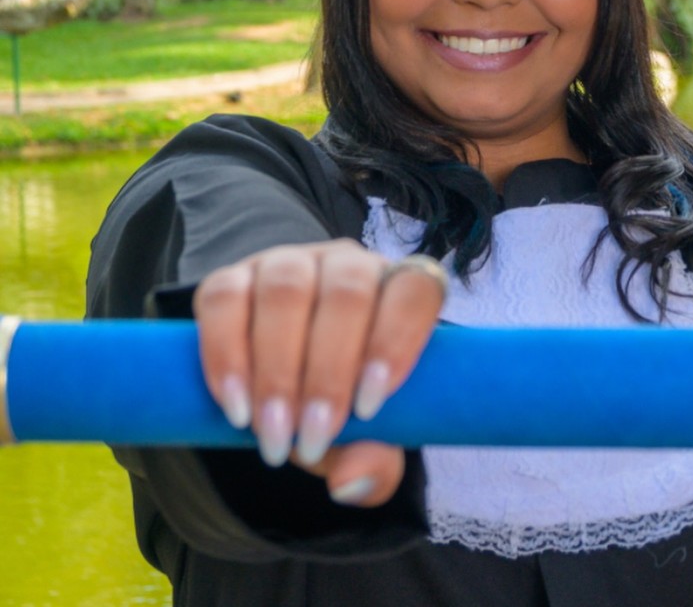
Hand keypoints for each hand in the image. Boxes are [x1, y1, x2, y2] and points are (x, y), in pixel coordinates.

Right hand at [192, 239, 446, 506]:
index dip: (398, 338)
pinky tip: (235, 407)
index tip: (372, 405)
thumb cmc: (340, 402)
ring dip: (277, 369)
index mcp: (396, 289)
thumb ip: (375, 461)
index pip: (415, 288)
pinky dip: (226, 355)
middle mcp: (348, 264)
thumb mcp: (364, 439)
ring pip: (286, 290)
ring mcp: (288, 263)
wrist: (279, 388)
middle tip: (311, 439)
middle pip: (348, 293)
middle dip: (328, 373)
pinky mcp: (233, 277)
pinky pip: (225, 299)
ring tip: (272, 435)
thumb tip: (351, 482)